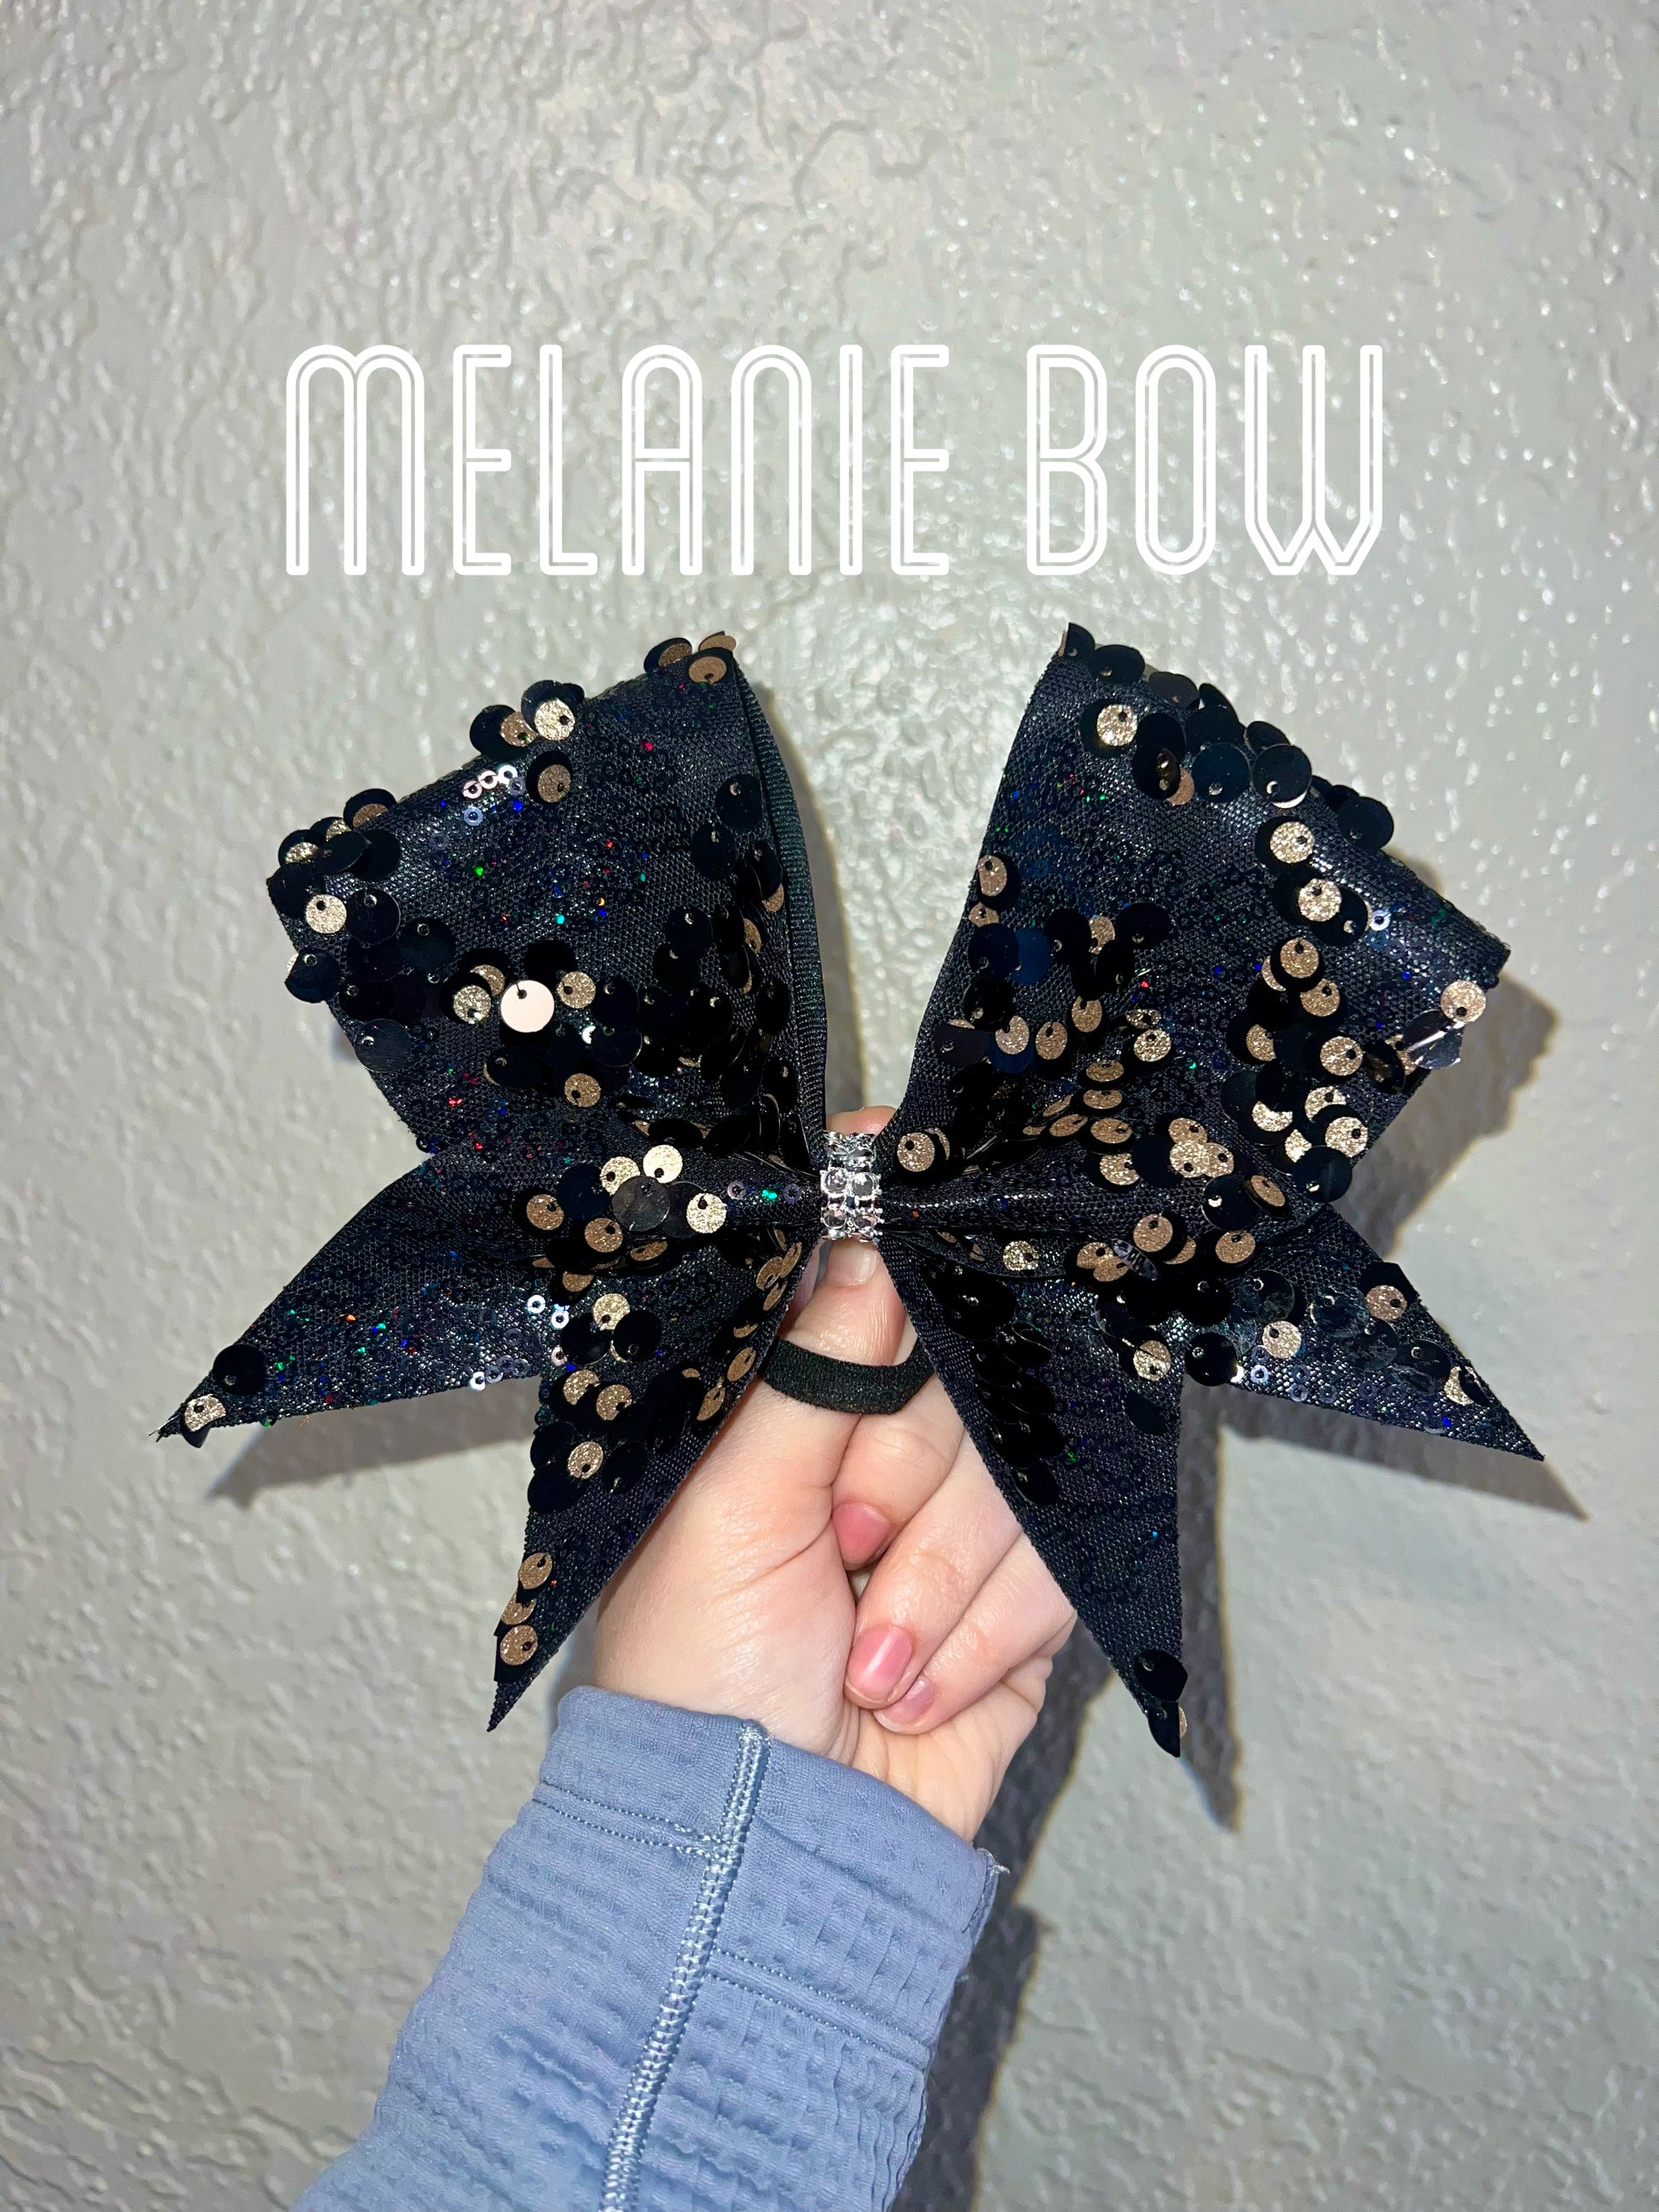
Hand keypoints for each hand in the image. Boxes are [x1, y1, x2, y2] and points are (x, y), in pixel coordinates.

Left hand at [591, 1109, 1076, 1840]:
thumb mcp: (726, 1514)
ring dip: (942, 1575)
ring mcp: (953, 1521)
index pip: (854, 1281)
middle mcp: (870, 1447)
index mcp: (779, 1409)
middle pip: (957, 1368)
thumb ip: (804, 1370)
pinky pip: (1056, 1559)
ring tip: (862, 1655)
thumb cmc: (697, 1686)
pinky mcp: (1022, 1601)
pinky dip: (988, 1631)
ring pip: (1016, 1463)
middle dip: (905, 1471)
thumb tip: (866, 1235)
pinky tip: (913, 1687)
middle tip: (842, 1547)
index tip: (906, 1178)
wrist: (768, 1864)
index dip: (886, 1237)